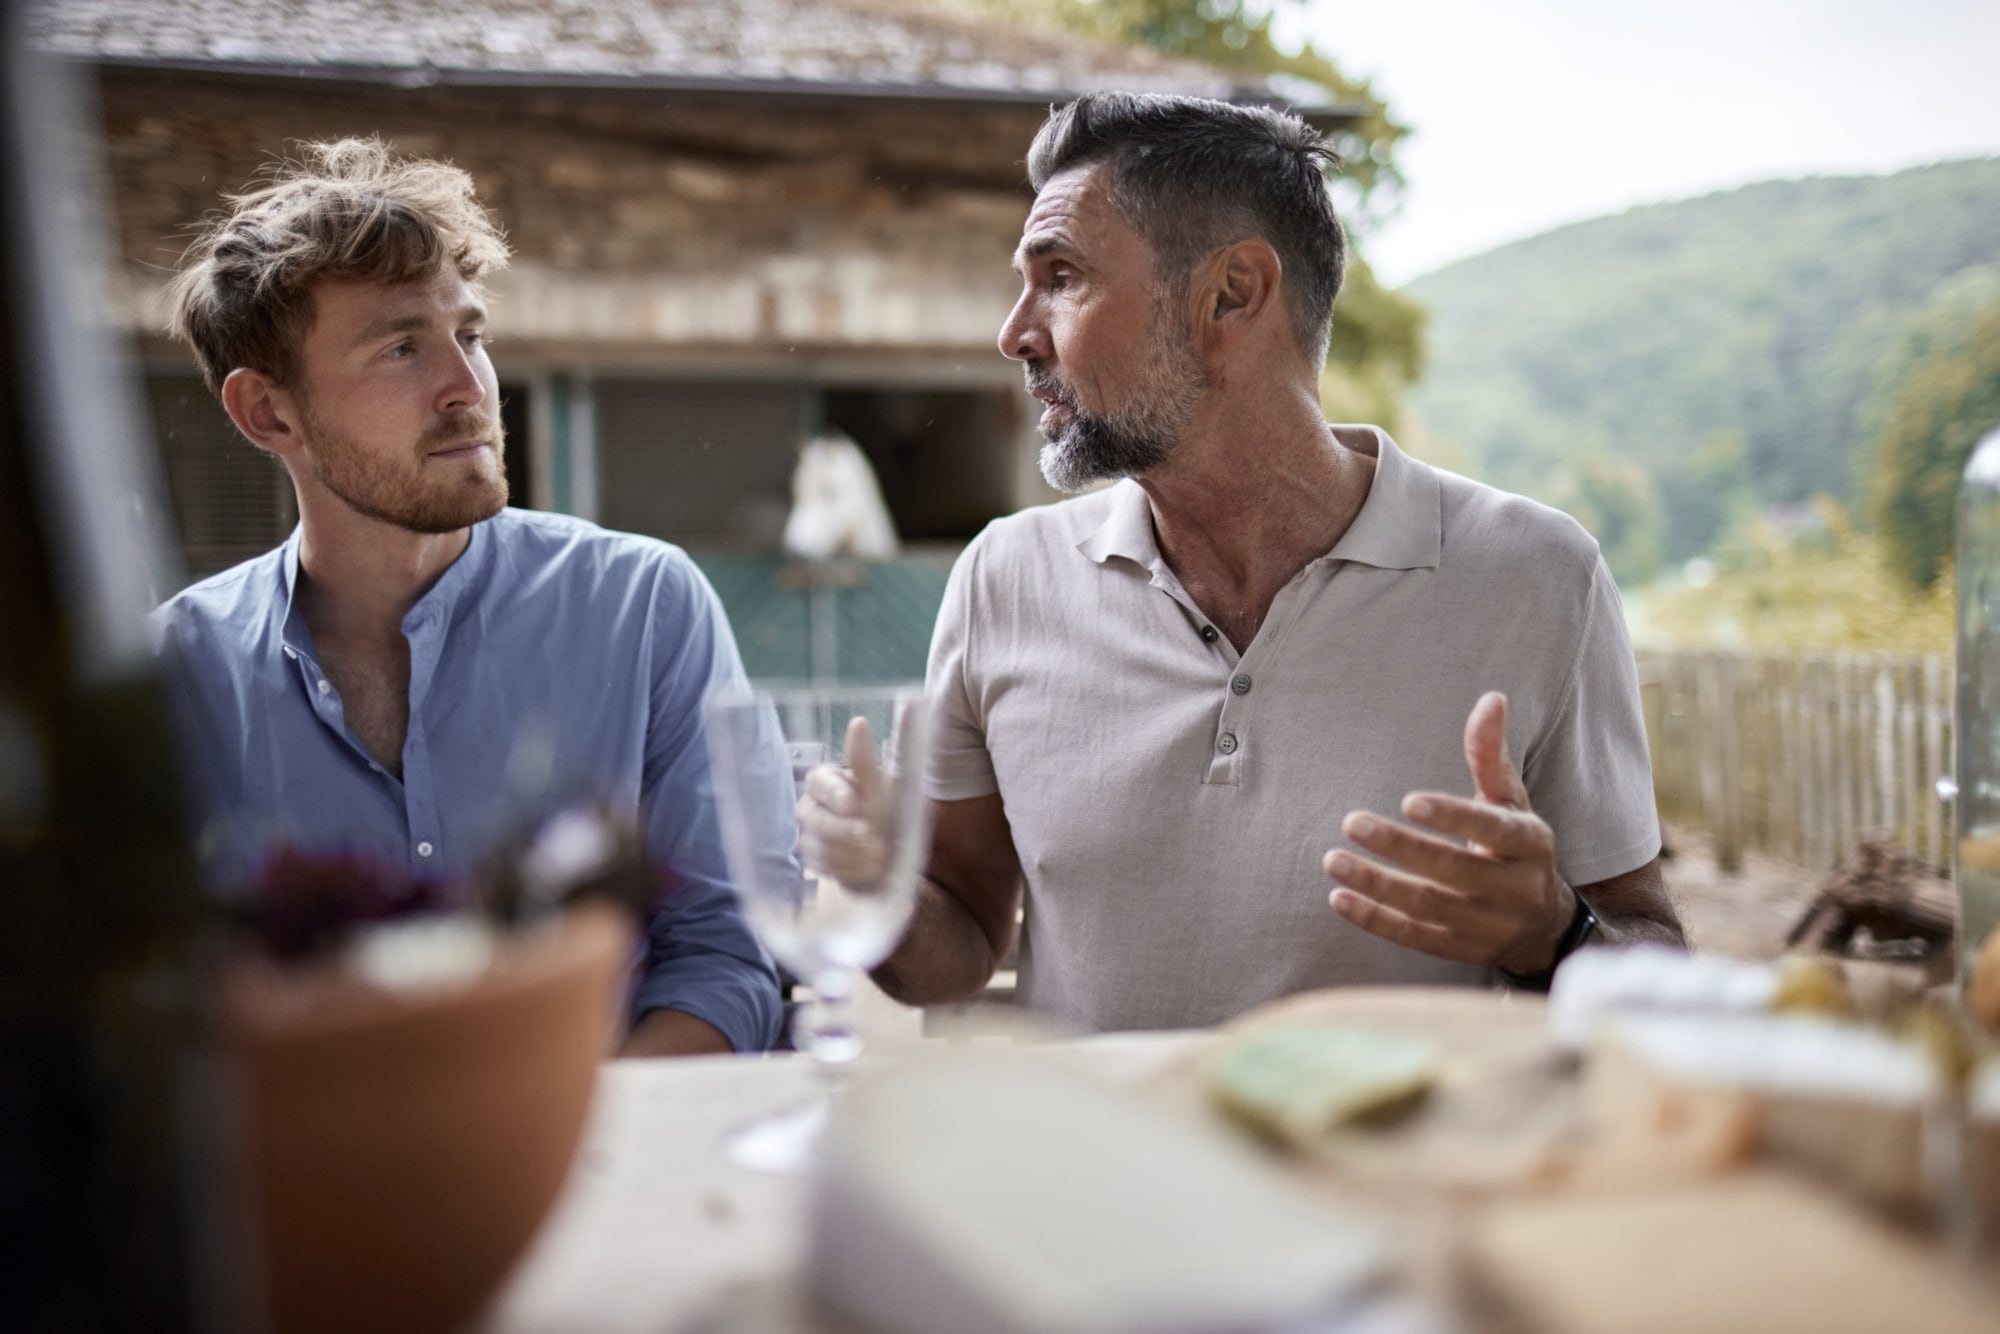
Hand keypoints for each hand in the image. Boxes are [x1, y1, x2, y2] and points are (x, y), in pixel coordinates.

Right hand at [797, 715, 891, 891]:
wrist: (896, 853)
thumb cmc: (887, 812)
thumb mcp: (883, 787)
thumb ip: (865, 759)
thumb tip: (858, 722)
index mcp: (827, 780)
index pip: (818, 780)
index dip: (835, 792)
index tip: (855, 804)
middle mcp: (810, 805)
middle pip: (813, 817)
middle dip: (843, 829)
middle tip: (872, 837)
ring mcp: (808, 835)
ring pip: (816, 845)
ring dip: (851, 852)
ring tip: (878, 854)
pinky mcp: (812, 863)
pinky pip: (822, 868)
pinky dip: (849, 869)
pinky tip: (866, 866)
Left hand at [1322, 691, 1573, 975]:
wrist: (1544, 926)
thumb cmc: (1515, 848)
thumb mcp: (1511, 802)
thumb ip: (1491, 757)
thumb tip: (1491, 699)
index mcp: (1530, 844)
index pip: (1493, 830)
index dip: (1452, 816)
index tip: (1408, 801)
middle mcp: (1514, 889)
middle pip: (1453, 870)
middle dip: (1401, 847)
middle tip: (1352, 822)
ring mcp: (1488, 926)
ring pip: (1428, 907)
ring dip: (1377, 885)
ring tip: (1333, 860)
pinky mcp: (1461, 951)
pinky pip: (1415, 938)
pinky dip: (1376, 920)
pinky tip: (1339, 899)